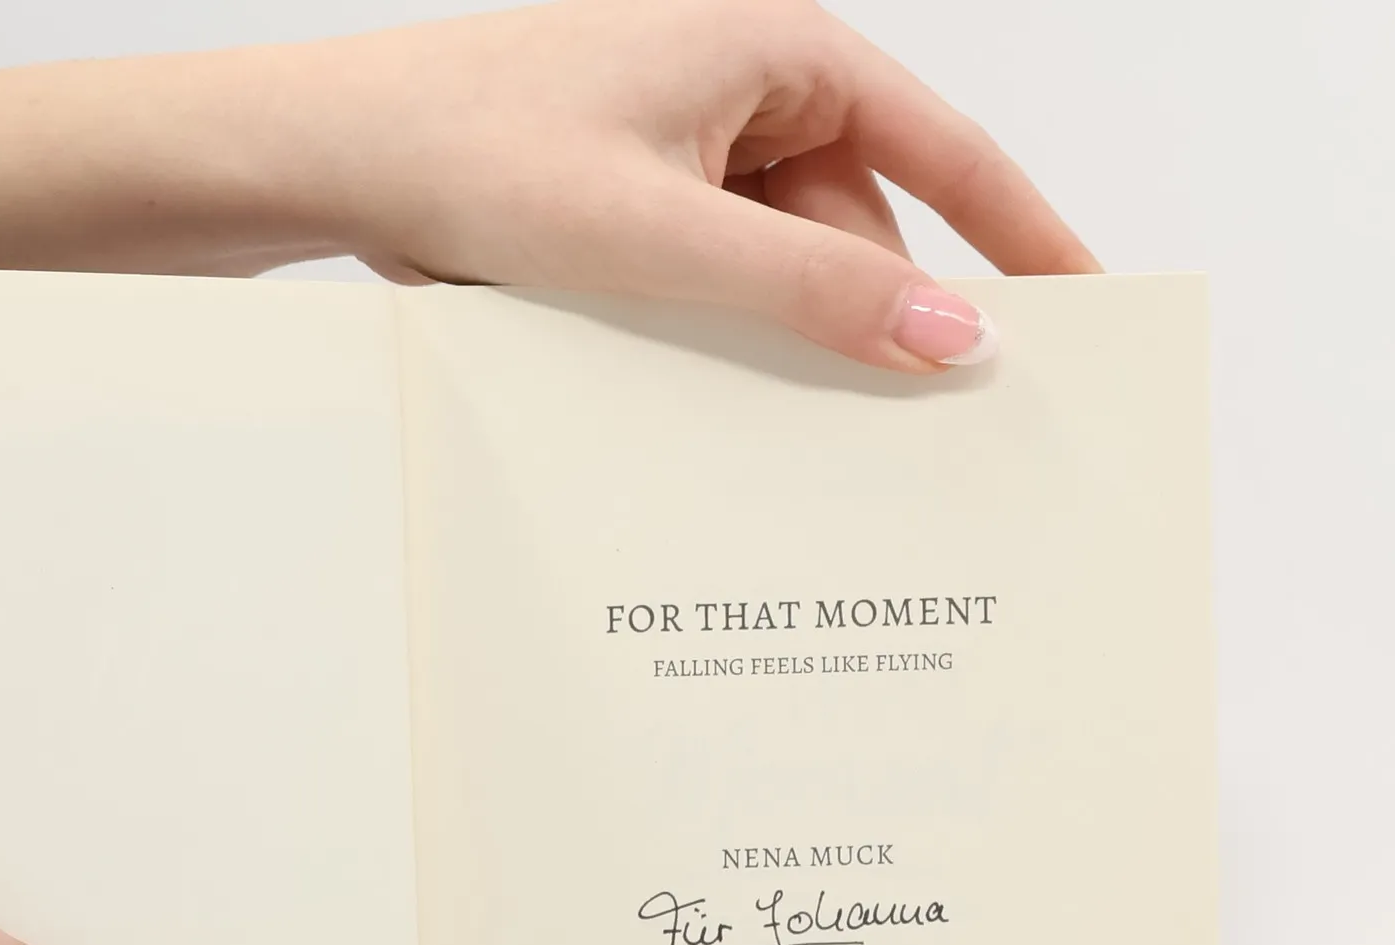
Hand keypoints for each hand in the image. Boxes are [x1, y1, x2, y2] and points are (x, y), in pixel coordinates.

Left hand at [0, 0, 1092, 371]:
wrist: (313, 160)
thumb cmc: (466, 155)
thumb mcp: (660, 239)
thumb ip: (811, 297)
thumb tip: (950, 340)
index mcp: (773, 52)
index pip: (943, 151)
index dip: (1019, 237)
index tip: (1081, 315)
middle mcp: (734, 88)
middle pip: (852, 229)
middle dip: (872, 327)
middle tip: (917, 442)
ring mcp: (672, 147)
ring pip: (771, 269)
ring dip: (775, 349)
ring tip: (780, 441)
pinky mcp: (618, 203)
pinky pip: (702, 282)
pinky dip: (710, 342)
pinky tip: (695, 404)